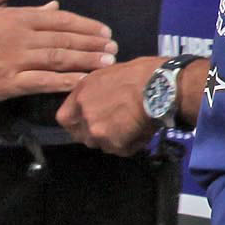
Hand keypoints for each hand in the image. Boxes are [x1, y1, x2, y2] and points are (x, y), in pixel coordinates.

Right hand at [0, 0, 114, 103]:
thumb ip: (26, 12)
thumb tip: (54, 6)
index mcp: (16, 17)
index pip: (60, 19)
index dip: (85, 25)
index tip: (104, 31)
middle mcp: (20, 37)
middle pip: (64, 39)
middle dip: (92, 44)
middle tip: (113, 48)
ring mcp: (15, 60)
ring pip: (58, 59)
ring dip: (86, 61)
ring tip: (107, 63)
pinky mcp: (8, 83)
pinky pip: (43, 82)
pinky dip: (66, 82)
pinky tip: (83, 82)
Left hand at [58, 54, 201, 155]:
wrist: (160, 87)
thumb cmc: (139, 74)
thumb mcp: (107, 74)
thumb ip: (93, 91)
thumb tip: (94, 99)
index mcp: (81, 96)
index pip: (64, 119)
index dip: (75, 121)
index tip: (85, 120)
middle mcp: (85, 116)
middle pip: (82, 135)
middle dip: (94, 132)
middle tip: (113, 125)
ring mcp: (99, 133)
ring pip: (101, 144)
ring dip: (112, 139)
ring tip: (129, 127)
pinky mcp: (116, 146)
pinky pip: (120, 150)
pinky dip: (129, 145)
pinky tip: (140, 131)